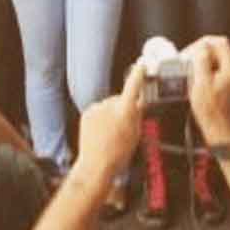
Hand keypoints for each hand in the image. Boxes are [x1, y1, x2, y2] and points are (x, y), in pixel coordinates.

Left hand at [71, 61, 143, 190]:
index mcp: (125, 111)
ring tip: (110, 134)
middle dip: (123, 108)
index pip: (134, 86)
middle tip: (124, 127)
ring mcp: (97, 108)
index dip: (139, 74)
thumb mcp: (136, 135)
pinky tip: (101, 133)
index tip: (142, 64)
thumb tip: (139, 104)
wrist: (95, 165)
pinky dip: (100, 119)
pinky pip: (98, 111)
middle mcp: (109, 105)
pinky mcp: (87, 112)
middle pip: (120, 100)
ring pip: (108, 106)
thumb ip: (137, 116)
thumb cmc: (117, 155)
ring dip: (111, 115)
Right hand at [186, 36, 229, 145]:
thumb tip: (202, 47)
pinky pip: (216, 67)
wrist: (218, 128)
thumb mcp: (201, 82)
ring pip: (216, 58)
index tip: (191, 51)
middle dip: (201, 51)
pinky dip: (205, 68)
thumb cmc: (209, 108)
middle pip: (218, 49)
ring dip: (201, 60)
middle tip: (186, 60)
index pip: (220, 42)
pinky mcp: (228, 82)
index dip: (204, 42)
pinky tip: (194, 76)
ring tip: (188, 68)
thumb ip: (202, 61)